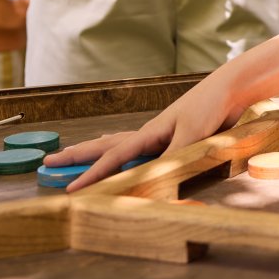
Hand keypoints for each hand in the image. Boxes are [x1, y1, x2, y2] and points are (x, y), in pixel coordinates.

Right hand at [47, 66, 249, 190]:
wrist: (229, 88)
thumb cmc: (210, 108)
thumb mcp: (192, 135)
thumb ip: (171, 155)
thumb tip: (149, 175)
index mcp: (149, 133)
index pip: (113, 157)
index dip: (92, 175)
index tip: (70, 189)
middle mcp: (149, 133)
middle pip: (105, 146)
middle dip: (77, 156)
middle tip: (49, 163)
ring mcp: (159, 134)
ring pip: (118, 145)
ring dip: (95, 152)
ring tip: (74, 154)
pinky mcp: (172, 135)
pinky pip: (138, 148)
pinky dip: (121, 151)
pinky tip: (120, 154)